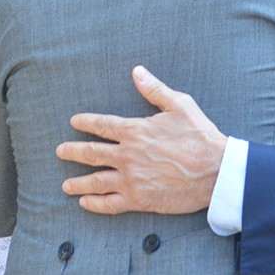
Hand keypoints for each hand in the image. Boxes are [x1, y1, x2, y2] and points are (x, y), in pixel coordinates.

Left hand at [56, 65, 226, 214]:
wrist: (215, 170)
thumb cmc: (200, 135)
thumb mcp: (180, 104)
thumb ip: (155, 89)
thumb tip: (137, 71)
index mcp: (135, 131)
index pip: (102, 125)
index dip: (86, 122)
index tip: (74, 121)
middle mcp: (127, 155)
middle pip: (91, 153)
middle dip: (72, 151)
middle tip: (60, 151)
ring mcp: (131, 179)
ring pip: (95, 181)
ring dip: (78, 182)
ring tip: (65, 185)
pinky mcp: (138, 199)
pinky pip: (109, 203)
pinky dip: (94, 203)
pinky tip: (85, 203)